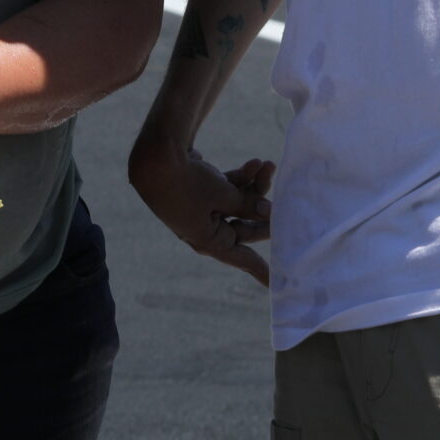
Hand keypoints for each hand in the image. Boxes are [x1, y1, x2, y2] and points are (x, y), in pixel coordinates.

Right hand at [129, 141, 273, 284]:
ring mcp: (202, 208)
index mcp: (208, 240)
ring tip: (268, 165)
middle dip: (263, 209)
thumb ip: (249, 205)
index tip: (275, 283)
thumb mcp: (224, 195)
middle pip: (244, 225)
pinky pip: (227, 189)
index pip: (241, 258)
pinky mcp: (200, 189)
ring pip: (237, 203)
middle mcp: (205, 227)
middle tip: (283, 200)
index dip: (260, 269)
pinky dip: (241, 178)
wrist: (155, 156)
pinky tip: (255, 163)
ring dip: (254, 186)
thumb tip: (269, 212)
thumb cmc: (188, 183)